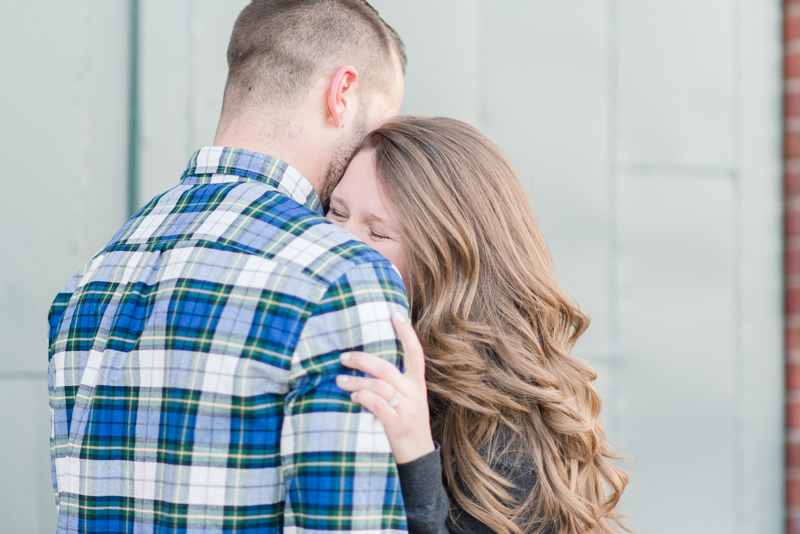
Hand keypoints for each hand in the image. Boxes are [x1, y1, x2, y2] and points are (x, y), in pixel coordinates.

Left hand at [336, 314, 434, 463]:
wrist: (418, 457)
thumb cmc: (406, 424)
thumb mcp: (408, 399)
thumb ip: (393, 382)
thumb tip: (367, 363)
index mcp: (417, 383)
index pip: (416, 352)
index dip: (406, 333)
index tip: (395, 314)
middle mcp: (414, 393)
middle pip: (386, 368)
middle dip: (362, 360)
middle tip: (343, 356)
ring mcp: (407, 409)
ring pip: (379, 386)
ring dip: (356, 381)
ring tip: (339, 380)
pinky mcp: (397, 424)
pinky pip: (379, 405)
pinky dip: (364, 397)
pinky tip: (353, 396)